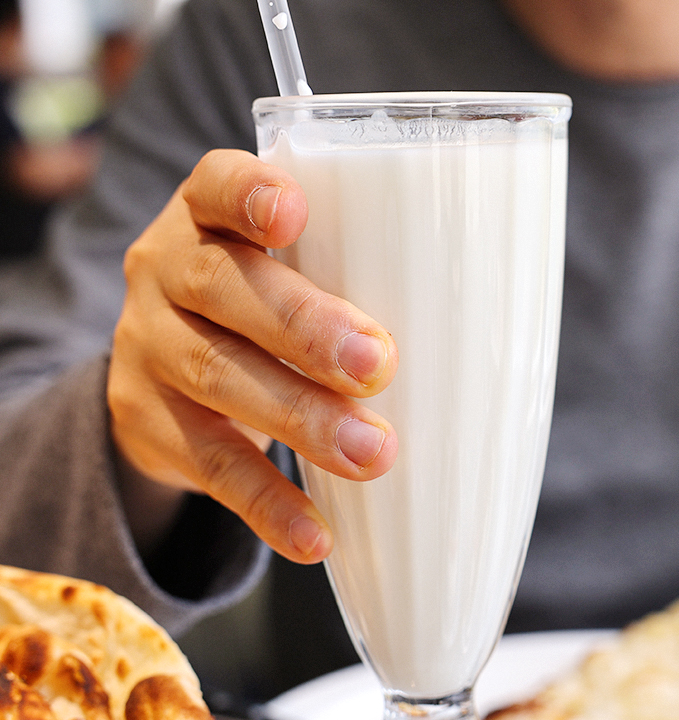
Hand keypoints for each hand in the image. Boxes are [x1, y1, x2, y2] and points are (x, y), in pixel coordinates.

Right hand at [108, 149, 397, 563]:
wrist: (170, 377)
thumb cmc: (268, 310)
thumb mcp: (292, 272)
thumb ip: (355, 276)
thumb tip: (489, 333)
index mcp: (209, 217)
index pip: (216, 184)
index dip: (248, 194)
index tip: (295, 212)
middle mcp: (166, 270)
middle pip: (224, 286)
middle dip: (305, 326)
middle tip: (378, 364)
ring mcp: (148, 346)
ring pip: (220, 376)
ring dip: (302, 419)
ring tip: (373, 454)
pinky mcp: (149, 423)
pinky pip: (210, 466)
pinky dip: (267, 502)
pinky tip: (315, 535)